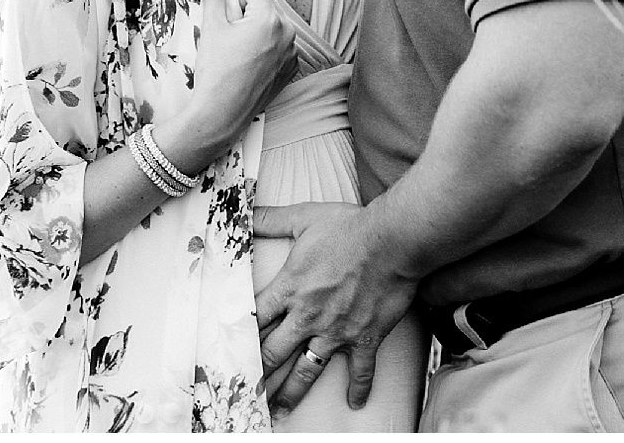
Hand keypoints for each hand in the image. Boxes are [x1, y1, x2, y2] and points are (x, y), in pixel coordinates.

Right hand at [181, 0, 296, 146]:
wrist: (221, 115)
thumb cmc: (216, 72)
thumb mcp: (212, 26)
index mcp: (269, 18)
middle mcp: (287, 32)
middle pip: (262, 1)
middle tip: (218, 4)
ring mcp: (291, 52)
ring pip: (270, 22)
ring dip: (251, 19)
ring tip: (228, 32)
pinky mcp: (289, 68)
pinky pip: (277, 43)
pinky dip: (261, 39)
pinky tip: (242, 51)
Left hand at [254, 202, 417, 413]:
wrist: (391, 241)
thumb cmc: (350, 228)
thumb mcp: (305, 217)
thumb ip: (272, 219)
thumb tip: (246, 214)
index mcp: (290, 288)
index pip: (256, 320)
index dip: (241, 338)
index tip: (232, 353)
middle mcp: (307, 315)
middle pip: (273, 353)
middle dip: (258, 374)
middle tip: (249, 391)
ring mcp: (335, 331)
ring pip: (306, 369)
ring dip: (291, 392)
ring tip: (280, 408)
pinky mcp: (364, 338)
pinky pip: (359, 371)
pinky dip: (358, 389)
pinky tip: (354, 403)